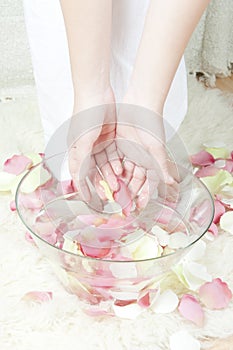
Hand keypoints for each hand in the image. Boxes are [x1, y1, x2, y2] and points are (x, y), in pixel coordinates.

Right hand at [68, 89, 122, 203]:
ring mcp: (97, 142)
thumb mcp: (83, 139)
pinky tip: (121, 171)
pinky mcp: (108, 136)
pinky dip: (116, 163)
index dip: (83, 187)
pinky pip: (112, 154)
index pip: (78, 173)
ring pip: (104, 163)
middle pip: (93, 170)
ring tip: (118, 185)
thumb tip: (79, 179)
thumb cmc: (85, 114)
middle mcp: (85, 147)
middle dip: (101, 182)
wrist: (97, 91)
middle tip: (109, 195)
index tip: (90, 199)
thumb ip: (81, 159)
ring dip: (110, 174)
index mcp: (75, 149)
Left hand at [116, 104, 178, 208]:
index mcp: (150, 160)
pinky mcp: (116, 143)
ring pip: (121, 171)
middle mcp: (139, 158)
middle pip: (133, 179)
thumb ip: (161, 166)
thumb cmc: (152, 124)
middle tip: (122, 204)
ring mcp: (127, 151)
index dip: (143, 194)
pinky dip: (109, 168)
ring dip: (117, 182)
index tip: (138, 206)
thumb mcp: (156, 148)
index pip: (147, 182)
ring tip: (111, 193)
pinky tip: (104, 178)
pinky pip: (112, 159)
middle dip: (128, 191)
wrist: (140, 103)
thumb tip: (171, 182)